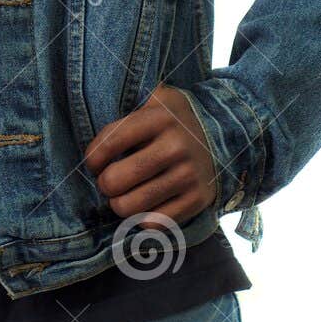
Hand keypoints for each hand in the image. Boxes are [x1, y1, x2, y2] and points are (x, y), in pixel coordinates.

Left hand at [83, 83, 218, 228]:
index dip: (93, 158)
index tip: (95, 163)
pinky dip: (142, 218)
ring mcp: (188, 176)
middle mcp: (175, 147)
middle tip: (110, 181)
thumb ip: (131, 101)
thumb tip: (101, 112)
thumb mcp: (158, 99)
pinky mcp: (197, 200)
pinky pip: (153, 223)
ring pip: (130, 206)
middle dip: (104, 184)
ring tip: (124, 195)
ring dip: (119, 204)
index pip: (109, 142)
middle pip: (115, 181)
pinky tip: (145, 206)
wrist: (228, 134)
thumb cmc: (176, 120)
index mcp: (159, 118)